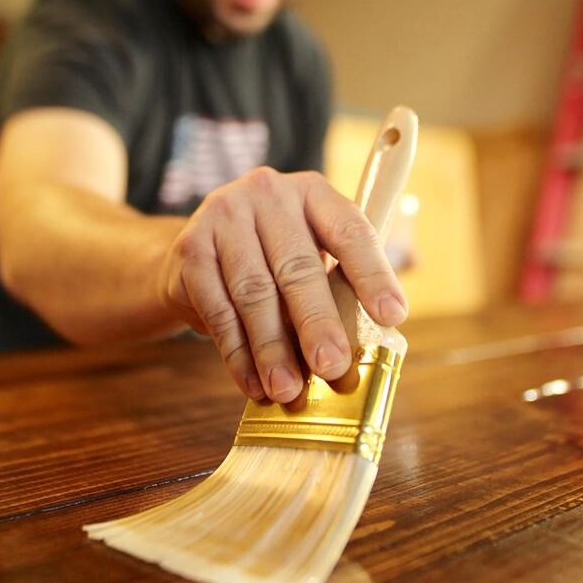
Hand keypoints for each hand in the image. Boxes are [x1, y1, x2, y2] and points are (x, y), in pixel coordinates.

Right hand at [158, 167, 408, 404]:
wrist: (195, 252)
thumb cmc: (270, 260)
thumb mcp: (309, 255)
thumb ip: (339, 287)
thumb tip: (372, 344)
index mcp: (312, 193)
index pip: (349, 230)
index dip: (373, 275)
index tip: (392, 315)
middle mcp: (268, 193)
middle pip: (297, 267)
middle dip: (317, 324)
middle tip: (332, 368)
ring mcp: (223, 217)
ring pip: (254, 293)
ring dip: (272, 349)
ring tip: (288, 389)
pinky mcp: (189, 249)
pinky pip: (217, 310)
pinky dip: (237, 354)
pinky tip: (253, 383)